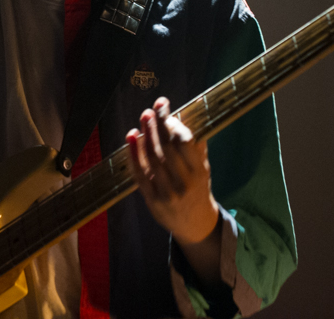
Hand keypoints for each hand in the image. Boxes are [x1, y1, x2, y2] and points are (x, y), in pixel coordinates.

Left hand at [126, 97, 219, 245]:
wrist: (195, 224)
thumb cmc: (198, 188)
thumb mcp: (203, 167)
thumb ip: (195, 144)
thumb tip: (186, 113)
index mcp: (199, 171)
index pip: (184, 142)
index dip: (173, 124)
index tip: (167, 111)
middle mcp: (184, 182)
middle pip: (166, 148)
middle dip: (158, 125)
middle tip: (151, 109)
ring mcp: (167, 192)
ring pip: (152, 159)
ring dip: (145, 135)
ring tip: (144, 117)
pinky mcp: (152, 200)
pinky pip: (140, 174)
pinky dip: (133, 154)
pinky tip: (131, 138)